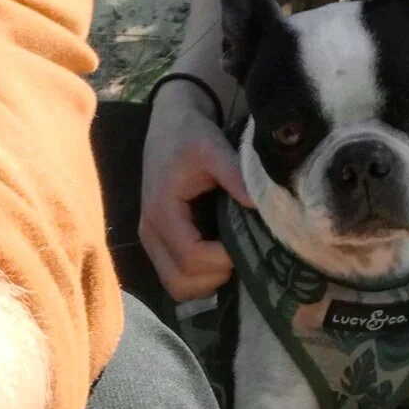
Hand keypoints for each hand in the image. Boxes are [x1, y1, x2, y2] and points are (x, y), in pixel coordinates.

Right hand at [139, 83, 251, 301]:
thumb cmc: (189, 133)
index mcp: (162, 211)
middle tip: (240, 252)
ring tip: (230, 256)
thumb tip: (258, 204)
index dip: (223, 259)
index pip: (191, 258)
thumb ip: (234, 173)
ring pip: (177, 286)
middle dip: (216, 275)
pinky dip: (199, 277)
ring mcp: (151, 239)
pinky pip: (176, 276)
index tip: (246, 241)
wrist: (169, 122)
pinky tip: (220, 255)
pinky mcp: (158, 241)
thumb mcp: (213, 146)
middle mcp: (150, 231)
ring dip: (207, 281)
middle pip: (181, 282)